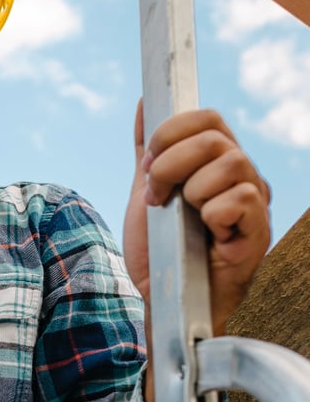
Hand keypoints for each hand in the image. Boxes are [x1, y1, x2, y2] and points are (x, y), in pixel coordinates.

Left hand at [124, 103, 270, 334]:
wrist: (162, 298)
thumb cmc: (161, 252)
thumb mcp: (146, 193)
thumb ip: (148, 150)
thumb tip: (143, 103)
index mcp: (216, 161)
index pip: (207, 118)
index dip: (170, 134)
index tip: (147, 168)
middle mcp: (241, 175)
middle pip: (215, 136)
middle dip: (171, 164)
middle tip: (158, 197)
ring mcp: (254, 202)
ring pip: (231, 164)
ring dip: (193, 192)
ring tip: (184, 219)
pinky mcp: (258, 231)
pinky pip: (242, 199)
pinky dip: (212, 215)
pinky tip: (206, 235)